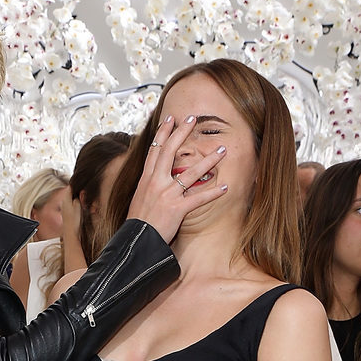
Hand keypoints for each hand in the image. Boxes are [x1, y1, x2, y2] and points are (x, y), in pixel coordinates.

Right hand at [128, 115, 227, 243]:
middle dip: (181, 132)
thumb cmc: (138, 225)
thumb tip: (154, 182)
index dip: (162, 133)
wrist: (135, 242)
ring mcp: (167, 195)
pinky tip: (225, 187)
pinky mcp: (176, 209)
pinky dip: (213, 193)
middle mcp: (156, 183)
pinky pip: (198, 199)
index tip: (170, 119)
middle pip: (170, 151)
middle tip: (193, 118)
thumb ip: (149, 189)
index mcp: (146, 180)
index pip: (154, 150)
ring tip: (222, 150)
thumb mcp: (139, 201)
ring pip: (191, 172)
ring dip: (209, 160)